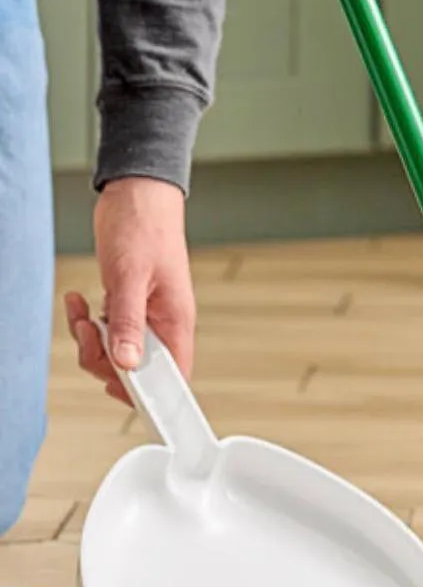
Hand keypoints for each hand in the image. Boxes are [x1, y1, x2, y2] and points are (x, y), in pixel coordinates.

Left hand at [64, 177, 195, 405]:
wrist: (138, 194)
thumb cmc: (144, 227)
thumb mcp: (130, 276)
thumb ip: (128, 322)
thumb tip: (125, 363)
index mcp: (177, 322)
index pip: (172, 378)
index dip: (147, 393)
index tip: (118, 388)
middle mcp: (164, 325)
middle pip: (138, 371)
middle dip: (104, 361)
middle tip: (89, 334)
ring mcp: (147, 317)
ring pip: (118, 354)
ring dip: (92, 341)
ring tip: (82, 313)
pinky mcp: (130, 307)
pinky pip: (109, 333)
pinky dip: (90, 325)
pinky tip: (83, 304)